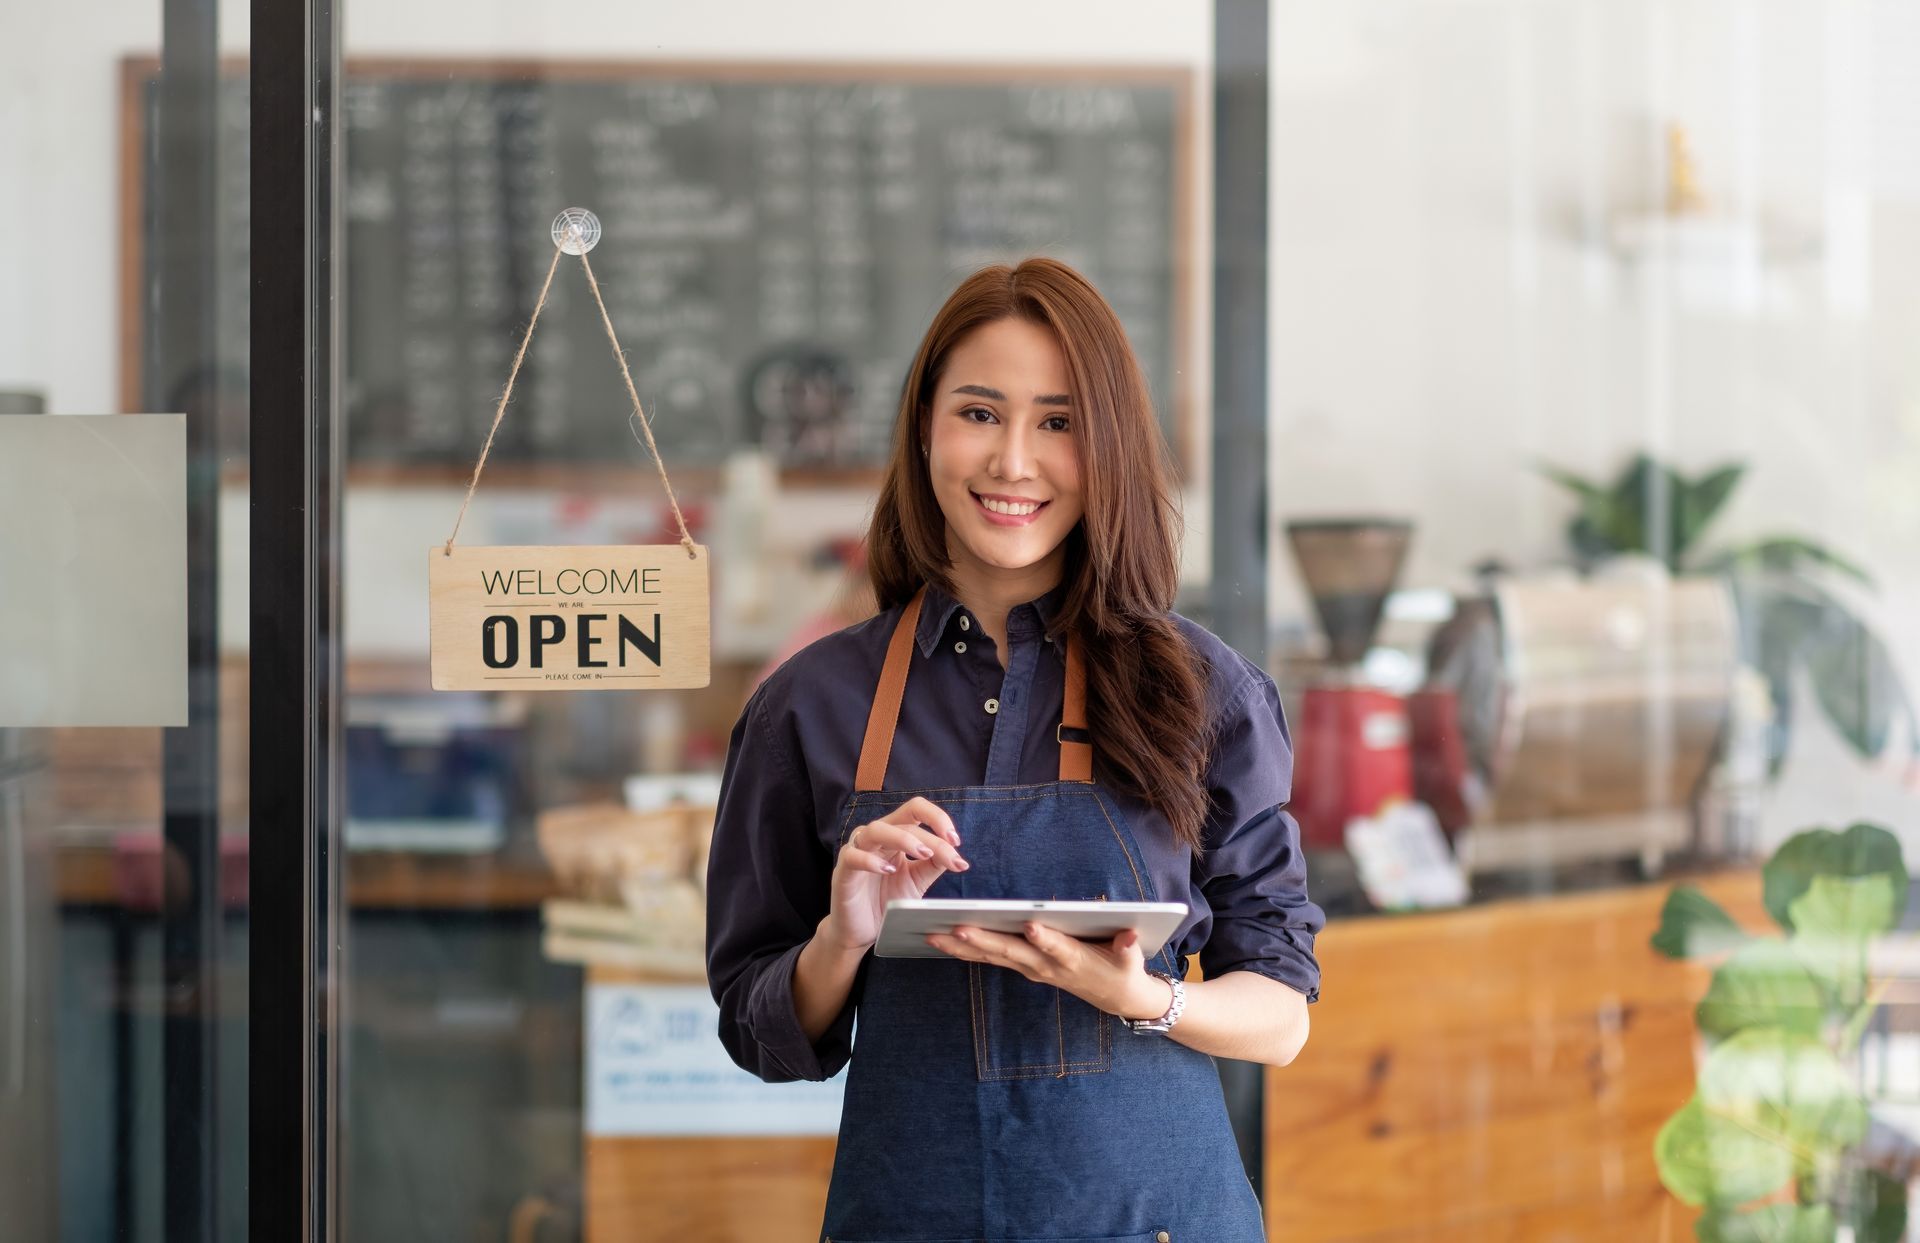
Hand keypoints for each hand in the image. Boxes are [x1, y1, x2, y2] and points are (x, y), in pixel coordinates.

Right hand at [819, 796, 967, 953]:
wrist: (862, 930)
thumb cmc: (887, 900)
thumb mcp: (918, 880)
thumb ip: (934, 864)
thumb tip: (957, 856)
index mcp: (895, 834)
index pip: (916, 811)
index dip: (938, 819)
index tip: (956, 842)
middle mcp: (876, 837)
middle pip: (903, 818)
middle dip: (932, 836)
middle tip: (951, 857)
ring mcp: (857, 850)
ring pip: (877, 830)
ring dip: (904, 839)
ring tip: (924, 854)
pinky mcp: (843, 870)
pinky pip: (853, 856)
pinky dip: (871, 860)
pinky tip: (889, 870)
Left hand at [926, 924, 1173, 1020]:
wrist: (1117, 996)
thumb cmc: (1123, 969)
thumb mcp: (1132, 958)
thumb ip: (1128, 946)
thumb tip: (1128, 935)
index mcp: (1074, 960)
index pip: (1057, 948)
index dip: (1045, 939)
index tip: (1031, 926)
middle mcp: (1046, 966)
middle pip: (1012, 952)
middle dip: (984, 940)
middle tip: (957, 927)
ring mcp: (1032, 969)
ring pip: (994, 956)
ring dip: (963, 947)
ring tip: (934, 934)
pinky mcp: (1025, 968)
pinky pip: (992, 959)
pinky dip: (967, 950)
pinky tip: (943, 940)